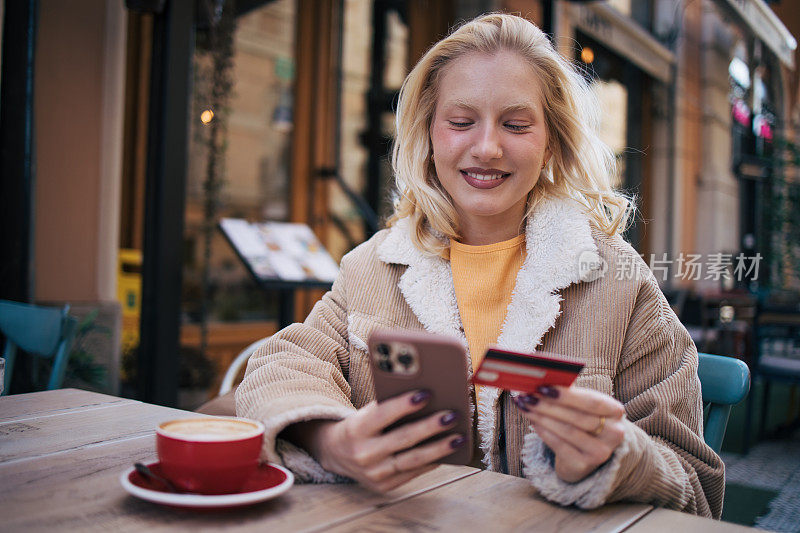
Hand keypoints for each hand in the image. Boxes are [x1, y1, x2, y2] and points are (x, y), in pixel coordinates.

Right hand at [298, 390, 465, 491]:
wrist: (335, 453)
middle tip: (452, 416)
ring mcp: (374, 474)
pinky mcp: (384, 486)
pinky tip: (447, 452)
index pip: (382, 414)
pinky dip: (431, 462)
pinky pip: (413, 473)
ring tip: (459, 437)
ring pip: (412, 459)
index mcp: (356, 429)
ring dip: (439, 448)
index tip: (427, 393)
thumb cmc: (359, 425)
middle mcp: (364, 454)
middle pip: (403, 438)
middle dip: (431, 427)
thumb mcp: (364, 414)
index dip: (404, 404)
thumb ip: (387, 408)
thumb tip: (426, 400)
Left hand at [513, 385, 625, 482]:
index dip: (567, 395)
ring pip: (568, 431)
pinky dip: (544, 432)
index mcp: (615, 411)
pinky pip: (560, 446)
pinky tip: (533, 422)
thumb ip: (567, 392)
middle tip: (527, 396)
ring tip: (524, 406)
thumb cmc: (580, 419)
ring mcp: (601, 452)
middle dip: (549, 405)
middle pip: (578, 417)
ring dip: (542, 417)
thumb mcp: (580, 404)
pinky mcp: (584, 465)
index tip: (543, 387)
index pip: (593, 402)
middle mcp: (614, 433)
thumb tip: (541, 379)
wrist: (585, 453)